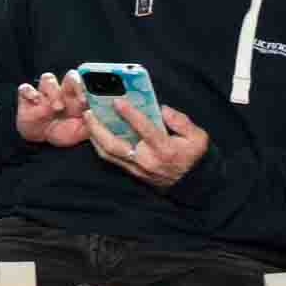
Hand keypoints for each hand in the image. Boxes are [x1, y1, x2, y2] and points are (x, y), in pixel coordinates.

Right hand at [13, 72, 90, 148]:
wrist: (42, 140)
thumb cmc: (62, 131)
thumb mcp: (80, 132)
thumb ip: (92, 125)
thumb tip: (101, 119)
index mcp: (76, 97)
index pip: (84, 84)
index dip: (87, 88)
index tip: (87, 101)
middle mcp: (61, 92)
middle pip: (69, 76)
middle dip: (74, 84)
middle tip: (78, 100)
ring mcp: (44, 94)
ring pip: (48, 79)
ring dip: (54, 91)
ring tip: (57, 107)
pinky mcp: (27, 98)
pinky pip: (25, 88)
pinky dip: (29, 91)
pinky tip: (35, 100)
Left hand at [86, 98, 208, 189]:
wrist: (192, 183)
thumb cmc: (193, 156)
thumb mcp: (197, 137)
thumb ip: (181, 121)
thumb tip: (162, 109)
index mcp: (163, 149)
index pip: (144, 129)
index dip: (130, 114)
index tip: (117, 101)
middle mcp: (146, 160)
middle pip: (114, 145)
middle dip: (98, 128)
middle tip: (89, 112)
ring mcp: (136, 168)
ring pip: (108, 154)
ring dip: (95, 137)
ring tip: (88, 120)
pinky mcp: (131, 171)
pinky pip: (111, 159)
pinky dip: (100, 145)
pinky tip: (95, 133)